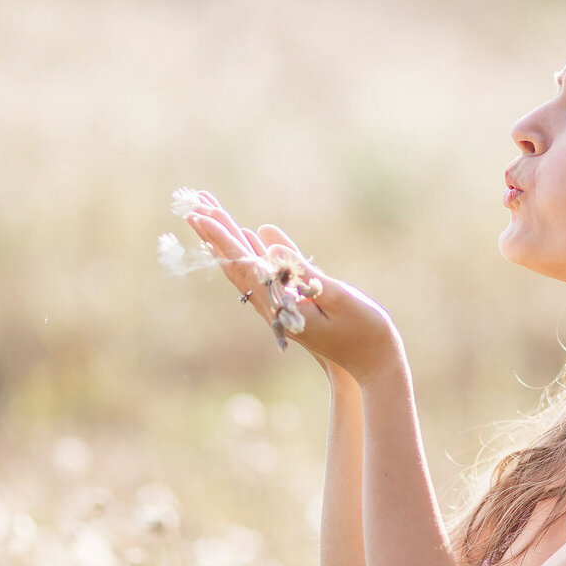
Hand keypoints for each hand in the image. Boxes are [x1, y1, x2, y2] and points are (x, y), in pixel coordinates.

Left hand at [184, 193, 403, 385]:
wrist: (372, 363)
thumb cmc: (363, 329)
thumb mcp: (336, 297)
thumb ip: (302, 271)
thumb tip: (270, 245)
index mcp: (281, 304)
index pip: (244, 265)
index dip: (221, 238)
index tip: (200, 216)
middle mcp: (272, 306)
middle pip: (236, 263)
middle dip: (215, 231)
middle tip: (193, 202)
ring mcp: (279, 306)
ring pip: (246, 267)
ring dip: (228, 239)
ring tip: (209, 212)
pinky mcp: (291, 305)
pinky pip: (264, 273)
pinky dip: (251, 251)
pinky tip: (245, 234)